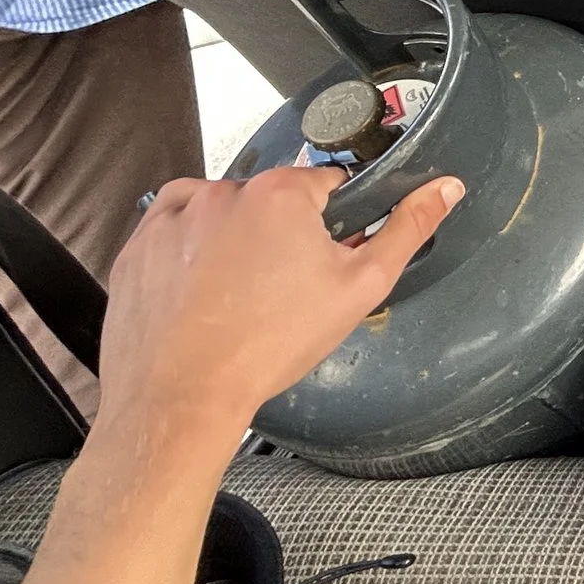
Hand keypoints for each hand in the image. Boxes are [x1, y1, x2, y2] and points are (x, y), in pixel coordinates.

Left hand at [95, 167, 462, 460]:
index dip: (331, 227)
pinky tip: (201, 290)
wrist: (182, 397)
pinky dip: (187, 251)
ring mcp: (176, 215)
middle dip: (279, 235)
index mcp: (284, 193)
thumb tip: (444, 187)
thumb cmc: (268, 346)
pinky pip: (172, 230)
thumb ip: (406, 230)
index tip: (320, 265)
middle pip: (270, 201)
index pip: (325, 187)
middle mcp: (226, 190)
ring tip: (236, 298)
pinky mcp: (138, 243)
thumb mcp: (359, 288)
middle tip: (280, 292)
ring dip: (232, 240)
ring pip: (221, 213)